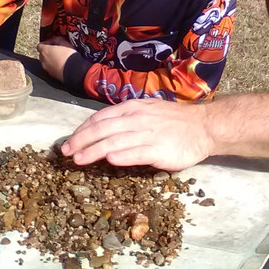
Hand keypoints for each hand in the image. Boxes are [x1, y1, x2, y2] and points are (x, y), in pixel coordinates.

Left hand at [37, 36, 73, 81]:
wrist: (74, 71)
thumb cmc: (69, 56)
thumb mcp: (64, 42)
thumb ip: (57, 39)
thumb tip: (54, 38)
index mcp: (45, 51)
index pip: (39, 45)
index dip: (46, 43)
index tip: (53, 42)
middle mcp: (43, 60)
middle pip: (42, 54)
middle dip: (48, 51)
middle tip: (56, 50)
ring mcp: (47, 68)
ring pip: (46, 61)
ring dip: (50, 59)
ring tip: (60, 58)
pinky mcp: (51, 75)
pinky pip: (50, 68)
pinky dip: (53, 66)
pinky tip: (62, 64)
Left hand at [59, 98, 213, 171]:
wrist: (203, 126)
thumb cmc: (174, 120)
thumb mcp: (147, 110)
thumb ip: (126, 118)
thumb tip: (103, 128)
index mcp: (132, 108)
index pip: (100, 118)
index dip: (82, 129)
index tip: (70, 140)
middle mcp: (136, 119)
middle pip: (101, 129)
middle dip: (81, 141)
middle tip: (66, 152)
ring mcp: (147, 134)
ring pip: (114, 141)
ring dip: (93, 151)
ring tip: (78, 160)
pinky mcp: (158, 150)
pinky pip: (136, 152)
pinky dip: (121, 155)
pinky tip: (109, 160)